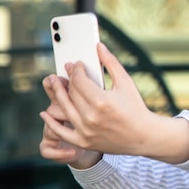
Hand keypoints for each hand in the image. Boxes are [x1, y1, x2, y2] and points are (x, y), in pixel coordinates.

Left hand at [39, 43, 188, 165]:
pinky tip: (45, 112)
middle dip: (67, 79)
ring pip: (64, 108)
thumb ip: (112, 63)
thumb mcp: (126, 83)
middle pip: (71, 93)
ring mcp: (86, 131)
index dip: (76, 70)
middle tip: (66, 71)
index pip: (79, 81)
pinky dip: (51, 122)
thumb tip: (99, 47)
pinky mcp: (83, 141)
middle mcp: (91, 116)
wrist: (143, 136)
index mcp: (102, 101)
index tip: (77, 65)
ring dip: (57, 94)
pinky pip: (61, 131)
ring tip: (54, 84)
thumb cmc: (136, 108)